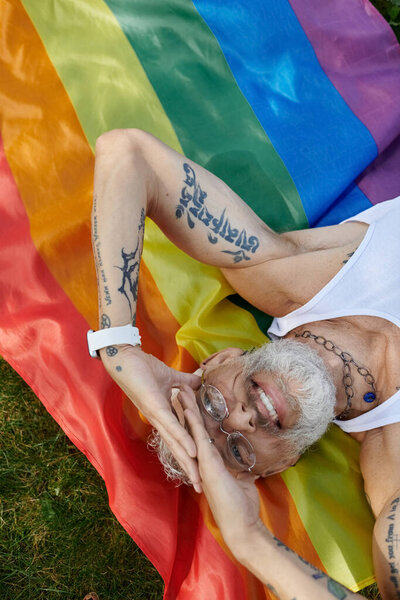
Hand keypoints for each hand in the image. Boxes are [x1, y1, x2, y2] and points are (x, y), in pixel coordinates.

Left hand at [102, 345, 201, 490]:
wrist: (125, 357)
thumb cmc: (143, 367)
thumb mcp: (170, 376)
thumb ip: (185, 381)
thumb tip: (199, 381)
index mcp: (164, 415)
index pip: (179, 439)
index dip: (189, 455)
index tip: (200, 470)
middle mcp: (159, 420)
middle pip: (176, 448)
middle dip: (188, 468)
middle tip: (200, 487)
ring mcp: (156, 415)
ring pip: (174, 443)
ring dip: (186, 461)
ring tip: (197, 477)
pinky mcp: (154, 407)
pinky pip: (171, 426)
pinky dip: (182, 439)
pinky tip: (192, 451)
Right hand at [179, 386, 261, 553]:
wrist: (241, 525)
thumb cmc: (242, 505)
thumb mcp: (243, 480)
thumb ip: (241, 469)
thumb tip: (249, 463)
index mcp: (209, 461)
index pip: (199, 433)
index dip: (193, 416)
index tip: (190, 398)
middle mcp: (201, 459)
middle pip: (190, 428)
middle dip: (185, 408)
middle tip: (178, 387)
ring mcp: (201, 461)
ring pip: (190, 429)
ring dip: (185, 408)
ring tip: (178, 389)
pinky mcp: (205, 463)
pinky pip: (197, 437)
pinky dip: (192, 420)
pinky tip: (188, 406)